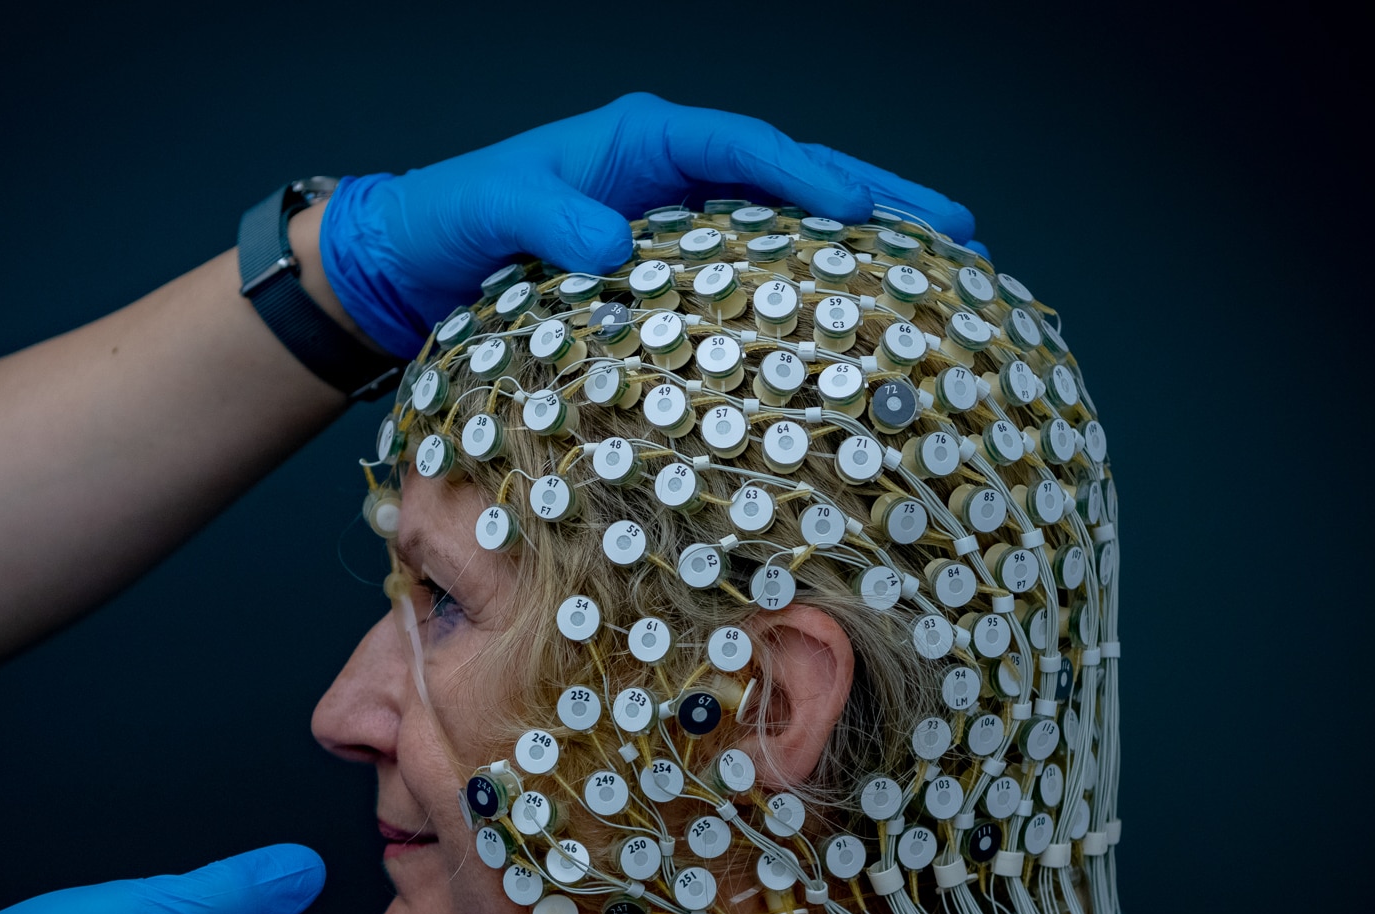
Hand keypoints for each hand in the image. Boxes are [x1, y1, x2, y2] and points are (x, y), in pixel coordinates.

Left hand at [318, 91, 977, 355]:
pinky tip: (853, 313)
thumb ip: (546, 219)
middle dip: (878, 195)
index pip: (743, 145)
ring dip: (862, 239)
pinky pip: (756, 264)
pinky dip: (809, 280)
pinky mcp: (672, 262)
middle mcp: (673, 169)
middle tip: (959, 227)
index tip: (861, 210)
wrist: (415, 256)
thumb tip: (612, 246)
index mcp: (642, 139)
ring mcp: (680, 214)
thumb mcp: (490, 212)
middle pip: (795, 171)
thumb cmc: (451, 221)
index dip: (806, 172)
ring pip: (789, 219)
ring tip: (939, 267)